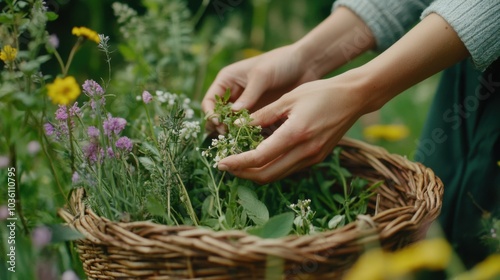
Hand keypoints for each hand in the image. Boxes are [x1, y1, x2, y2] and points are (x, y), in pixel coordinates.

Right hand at [201, 45, 318, 132]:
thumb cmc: (281, 62)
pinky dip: (249, 135)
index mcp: (227, 81)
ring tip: (241, 142)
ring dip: (234, 134)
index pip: (209, 101)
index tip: (220, 123)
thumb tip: (232, 114)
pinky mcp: (260, 114)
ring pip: (233, 125)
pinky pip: (249, 128)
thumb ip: (249, 95)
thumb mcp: (262, 75)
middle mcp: (234, 95)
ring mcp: (247, 106)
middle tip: (230, 137)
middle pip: (218, 116)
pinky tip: (255, 142)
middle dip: (221, 128)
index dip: (211, 114)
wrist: (305, 64)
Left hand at [216, 13, 468, 183]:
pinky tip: (260, 157)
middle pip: (266, 175)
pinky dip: (271, 167)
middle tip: (227, 166)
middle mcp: (304, 152)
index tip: (220, 162)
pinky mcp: (316, 158)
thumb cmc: (321, 92)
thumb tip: (238, 125)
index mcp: (295, 134)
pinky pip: (288, 169)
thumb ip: (262, 114)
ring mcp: (312, 158)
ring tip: (239, 163)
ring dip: (256, 173)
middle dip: (243, 174)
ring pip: (277, 175)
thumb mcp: (288, 98)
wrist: (354, 98)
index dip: (237, 162)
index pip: (259, 157)